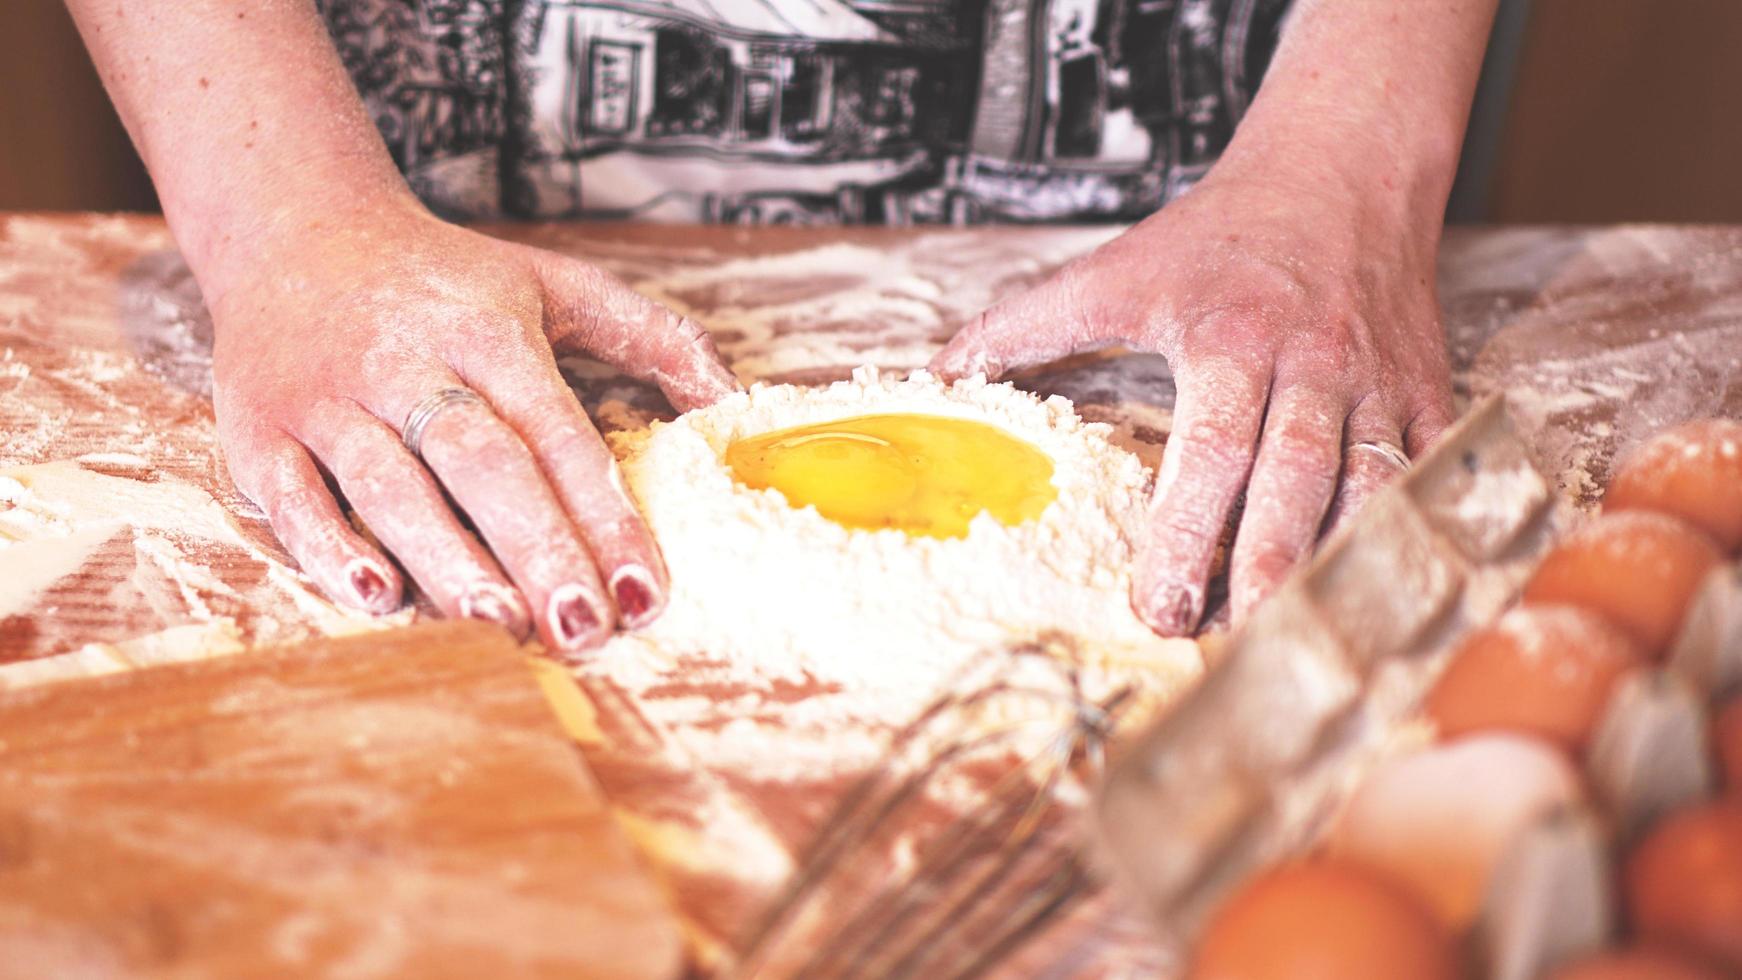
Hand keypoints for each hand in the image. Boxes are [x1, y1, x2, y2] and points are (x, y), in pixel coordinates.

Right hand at [209, 198, 738, 653]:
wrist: (295, 230)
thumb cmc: (447, 281)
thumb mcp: (556, 285)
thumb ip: (651, 337)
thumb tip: (733, 404)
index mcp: (488, 330)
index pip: (556, 432)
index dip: (603, 514)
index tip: (644, 590)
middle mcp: (407, 361)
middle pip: (479, 461)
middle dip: (535, 546)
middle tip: (582, 625)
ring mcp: (327, 396)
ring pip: (389, 484)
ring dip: (446, 558)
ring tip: (499, 624)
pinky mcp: (258, 425)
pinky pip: (291, 494)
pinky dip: (329, 547)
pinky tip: (378, 598)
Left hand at [931, 167, 1453, 635]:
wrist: (1341, 172)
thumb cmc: (1219, 237)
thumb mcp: (1116, 270)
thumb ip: (1026, 326)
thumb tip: (940, 374)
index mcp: (1231, 339)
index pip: (1211, 450)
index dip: (1185, 533)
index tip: (1157, 604)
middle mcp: (1312, 364)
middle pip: (1294, 480)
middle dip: (1261, 569)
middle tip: (1223, 640)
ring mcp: (1378, 382)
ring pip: (1371, 489)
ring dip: (1333, 566)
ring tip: (1289, 633)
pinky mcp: (1424, 393)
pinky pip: (1429, 473)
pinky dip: (1411, 533)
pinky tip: (1378, 591)